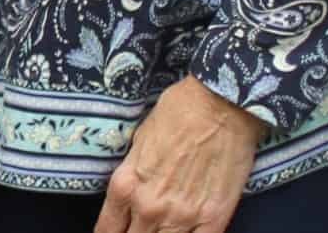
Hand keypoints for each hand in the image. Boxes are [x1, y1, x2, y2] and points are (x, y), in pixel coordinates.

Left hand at [94, 76, 263, 232]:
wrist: (219, 107)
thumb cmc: (176, 114)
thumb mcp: (138, 141)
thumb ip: (133, 174)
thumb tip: (133, 192)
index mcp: (125, 184)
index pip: (107, 228)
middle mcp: (150, 206)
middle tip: (139, 230)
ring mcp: (183, 216)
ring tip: (163, 231)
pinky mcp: (215, 219)